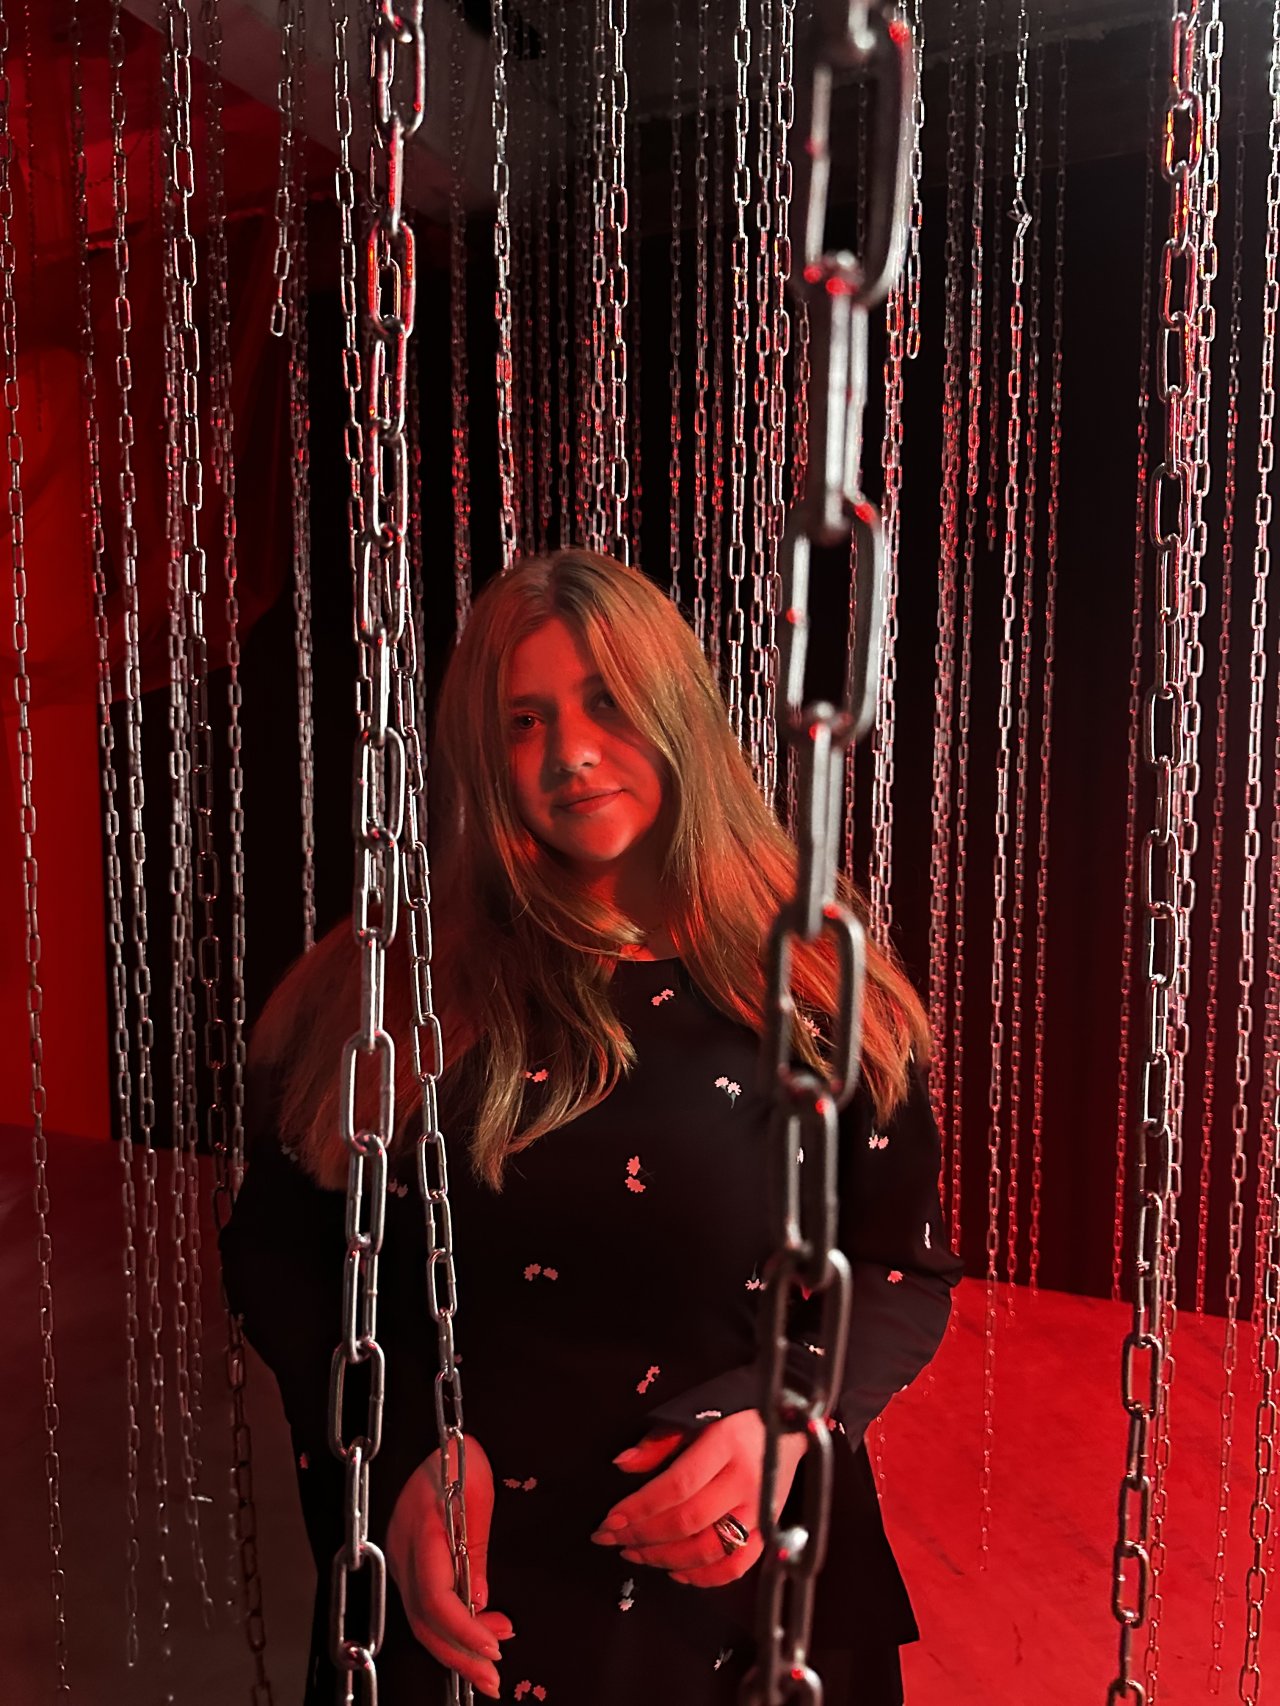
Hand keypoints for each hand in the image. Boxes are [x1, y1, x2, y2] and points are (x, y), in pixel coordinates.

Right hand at [386, 1434, 514, 1699]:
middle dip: (459, 1657)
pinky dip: (449, 1624)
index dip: (465, 1631)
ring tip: (491, 1662)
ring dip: (456, 1646)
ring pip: (422, 1617)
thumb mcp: (477, 1492)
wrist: (424, 1424)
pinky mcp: (409, 1556)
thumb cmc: (454, 1449)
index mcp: (420, 1534)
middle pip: (424, 1622)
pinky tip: (476, 1628)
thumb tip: (480, 1603)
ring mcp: (402, 1556)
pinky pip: (424, 1601)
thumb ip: (475, 1549)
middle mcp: (403, 1553)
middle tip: (494, 1679)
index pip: (436, 1600)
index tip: (495, 1647)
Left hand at [590, 1412, 808, 1586]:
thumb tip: (622, 1464)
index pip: (678, 1485)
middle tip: (611, 1539)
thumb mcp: (699, 1414)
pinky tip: (675, 1571)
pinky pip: (736, 1567)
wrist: (790, 1426)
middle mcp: (746, 1481)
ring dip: (664, 1558)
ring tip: (634, 1553)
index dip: (640, 1506)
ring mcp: (760, 1512)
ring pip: (708, 1550)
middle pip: (688, 1521)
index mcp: (727, 1444)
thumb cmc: (737, 1416)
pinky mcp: (768, 1532)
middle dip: (642, 1536)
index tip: (610, 1519)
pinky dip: (703, 1577)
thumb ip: (661, 1439)